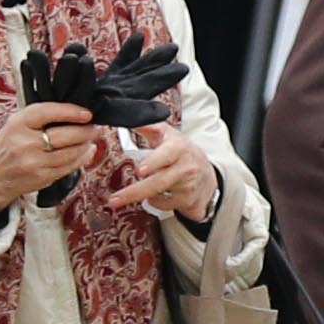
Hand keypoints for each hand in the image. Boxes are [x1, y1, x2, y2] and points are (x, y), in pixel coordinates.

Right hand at [0, 101, 102, 216]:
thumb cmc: (9, 144)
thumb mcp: (17, 123)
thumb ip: (42, 116)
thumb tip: (76, 112)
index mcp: (19, 123)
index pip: (48, 112)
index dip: (71, 111)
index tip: (87, 113)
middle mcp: (25, 143)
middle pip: (65, 135)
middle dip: (86, 131)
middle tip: (95, 127)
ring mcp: (34, 162)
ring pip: (71, 152)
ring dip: (86, 145)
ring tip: (91, 139)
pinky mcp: (42, 177)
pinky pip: (69, 167)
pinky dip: (82, 158)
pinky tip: (86, 152)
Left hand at [98, 117, 222, 227]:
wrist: (207, 177)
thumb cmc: (183, 154)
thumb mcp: (169, 135)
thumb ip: (149, 126)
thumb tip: (128, 117)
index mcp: (179, 147)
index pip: (167, 154)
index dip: (154, 162)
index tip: (140, 170)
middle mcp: (185, 167)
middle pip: (159, 181)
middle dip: (135, 192)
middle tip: (115, 199)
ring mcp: (187, 186)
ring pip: (159, 196)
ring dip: (140, 197)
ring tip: (121, 198)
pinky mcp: (187, 201)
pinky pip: (164, 206)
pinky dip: (154, 203)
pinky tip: (153, 196)